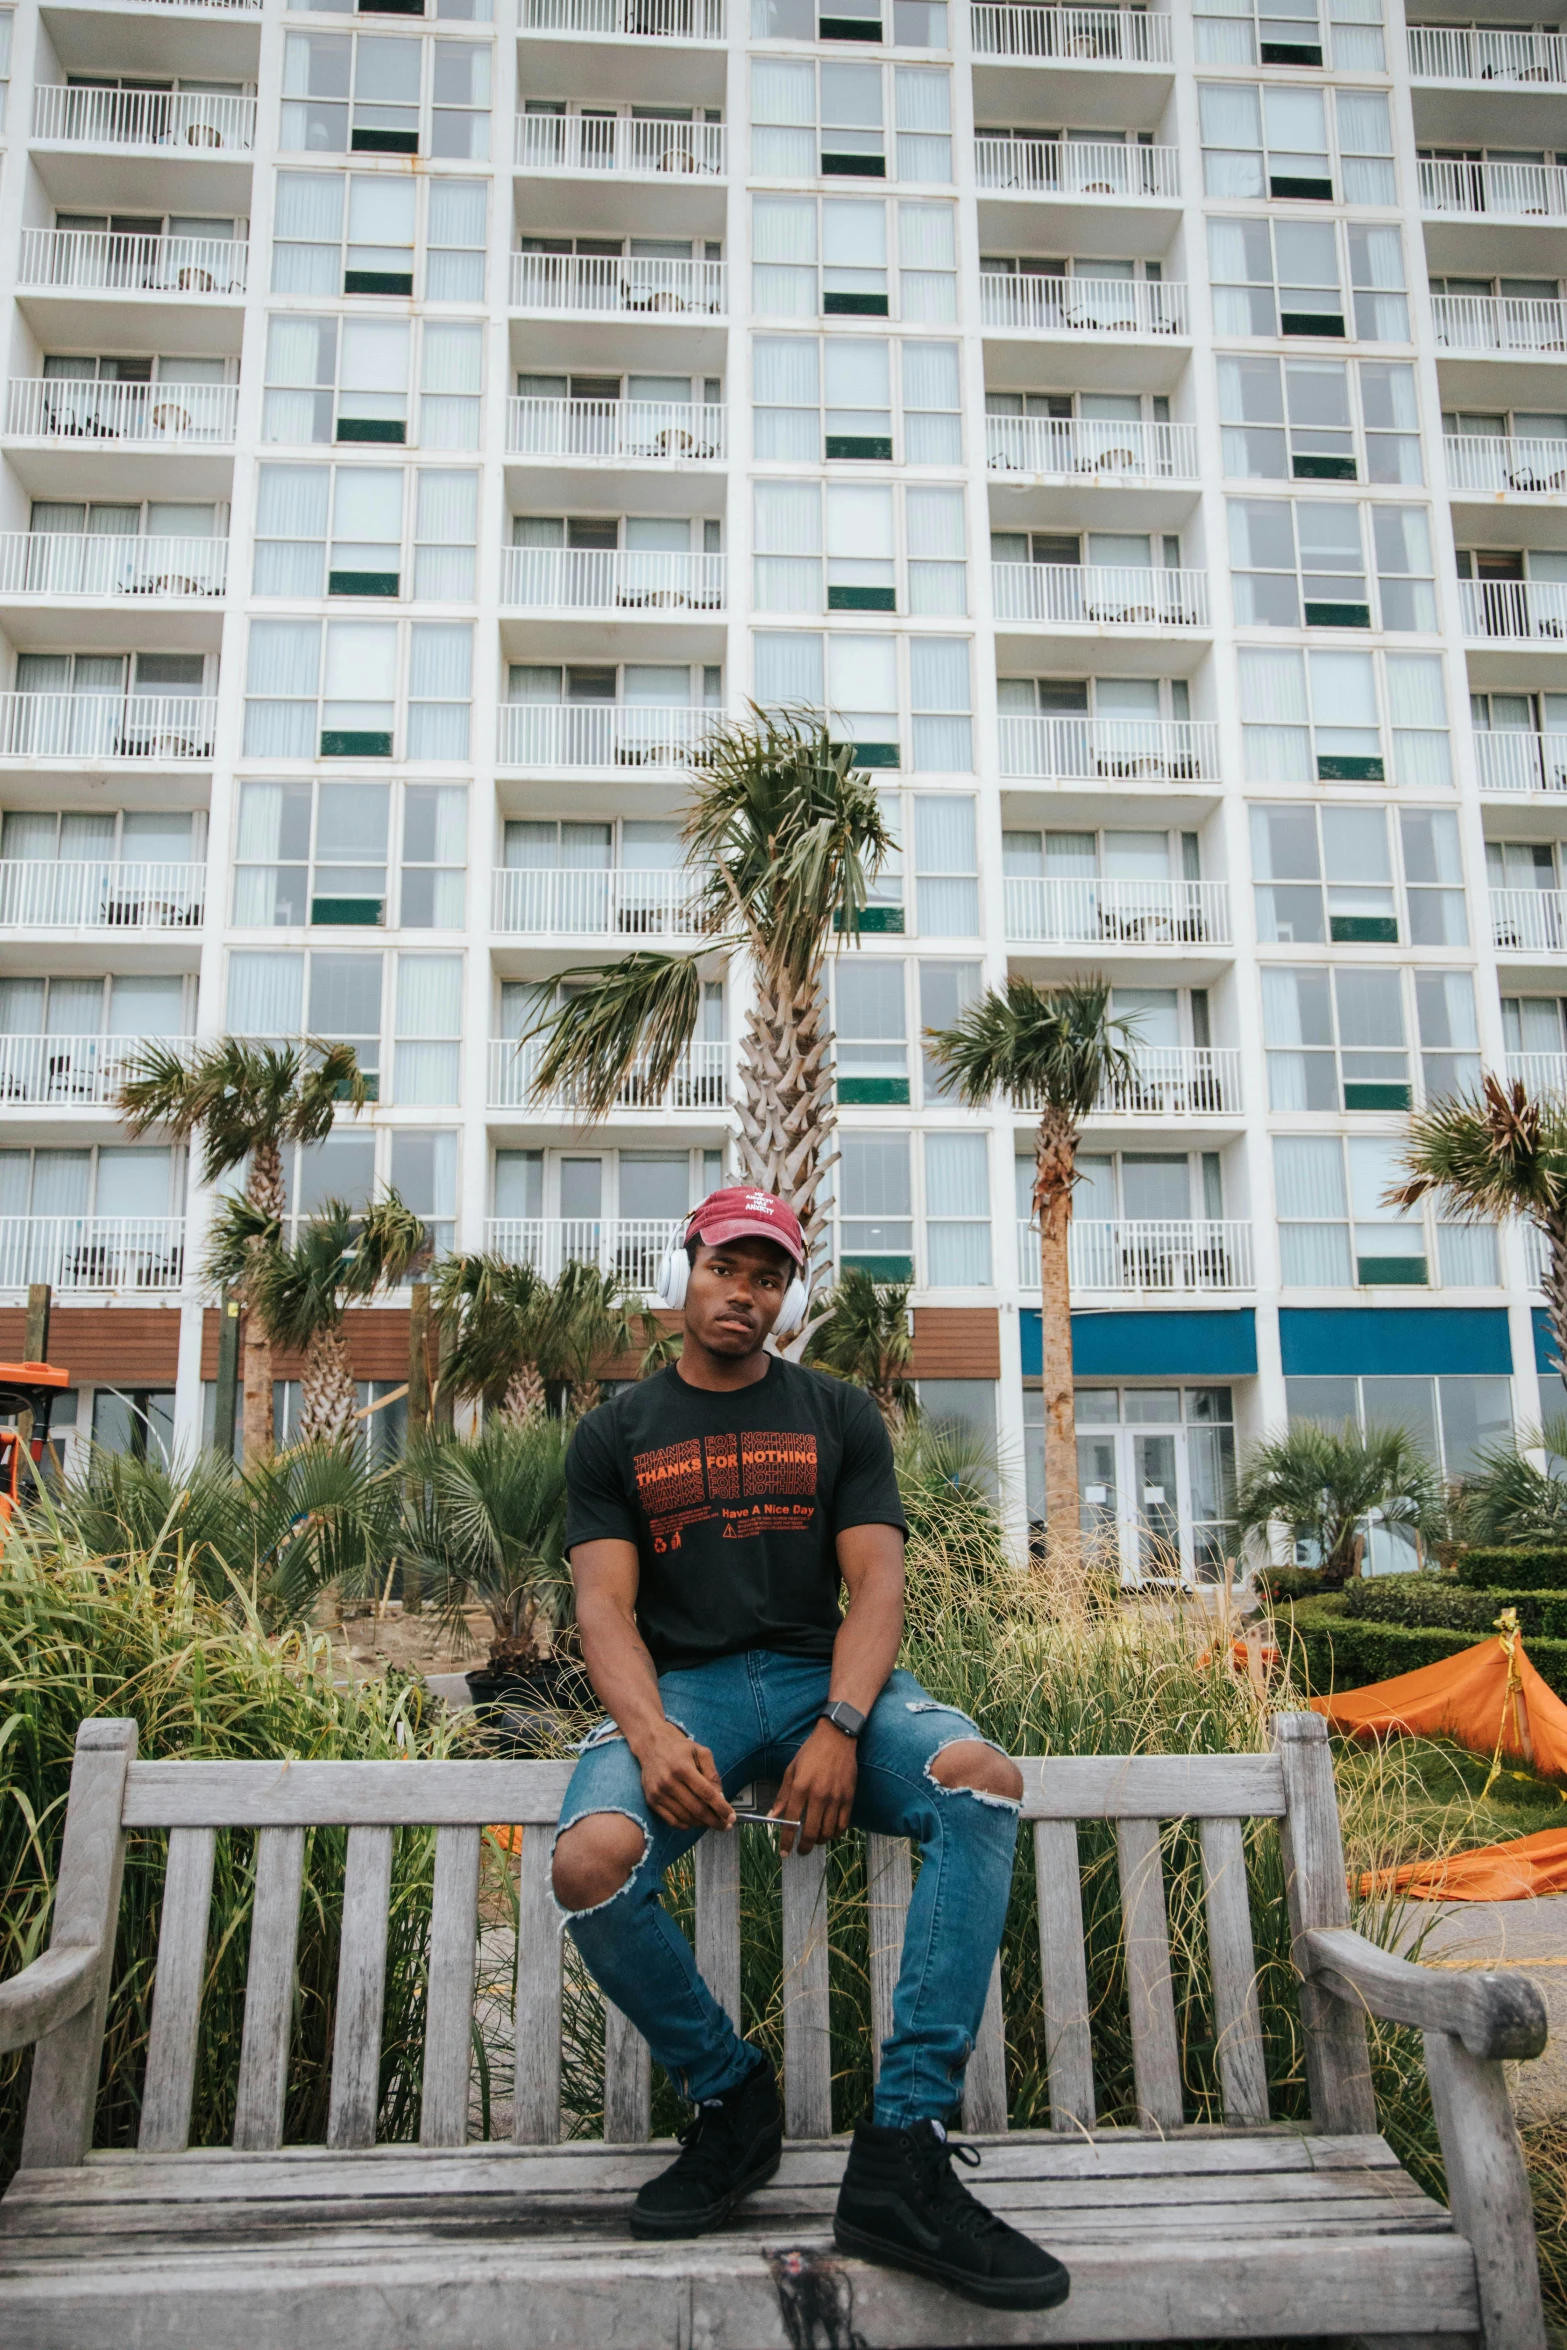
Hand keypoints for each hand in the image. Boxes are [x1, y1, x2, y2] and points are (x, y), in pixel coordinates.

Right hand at [634, 1720, 733, 1831]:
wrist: (651, 1746)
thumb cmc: (680, 1749)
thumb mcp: (701, 1752)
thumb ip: (712, 1773)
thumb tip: (721, 1797)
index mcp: (683, 1768)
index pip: (706, 1793)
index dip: (721, 1808)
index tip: (732, 1817)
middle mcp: (669, 1782)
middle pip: (697, 1809)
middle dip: (714, 1820)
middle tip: (726, 1826)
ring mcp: (658, 1794)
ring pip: (685, 1817)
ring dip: (702, 1824)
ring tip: (712, 1821)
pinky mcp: (652, 1801)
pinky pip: (672, 1821)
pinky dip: (687, 1825)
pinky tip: (696, 1821)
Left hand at [772, 1721, 857, 1857]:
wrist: (837, 1738)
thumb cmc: (811, 1752)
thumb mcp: (791, 1770)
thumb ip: (782, 1796)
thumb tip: (772, 1817)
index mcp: (801, 1787)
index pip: (792, 1822)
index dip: (787, 1841)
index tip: (784, 1853)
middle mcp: (819, 1795)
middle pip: (812, 1832)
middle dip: (804, 1847)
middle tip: (800, 1851)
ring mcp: (836, 1797)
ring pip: (828, 1832)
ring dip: (820, 1841)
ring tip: (814, 1840)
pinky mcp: (849, 1797)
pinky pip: (844, 1824)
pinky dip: (836, 1833)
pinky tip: (830, 1832)